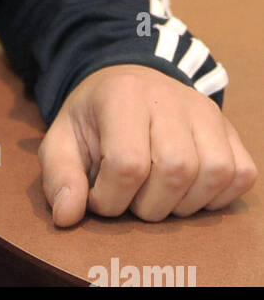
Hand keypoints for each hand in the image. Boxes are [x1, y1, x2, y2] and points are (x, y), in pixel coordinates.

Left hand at [38, 63, 256, 225]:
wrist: (127, 84)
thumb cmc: (94, 119)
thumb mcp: (63, 139)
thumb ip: (59, 176)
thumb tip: (66, 215)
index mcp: (122, 94)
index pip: (128, 164)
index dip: (111, 198)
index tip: (99, 196)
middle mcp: (169, 97)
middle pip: (175, 171)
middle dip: (148, 204)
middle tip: (130, 197)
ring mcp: (205, 111)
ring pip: (213, 174)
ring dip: (183, 203)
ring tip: (156, 194)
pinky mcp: (229, 129)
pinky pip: (240, 174)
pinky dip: (215, 196)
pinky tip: (187, 191)